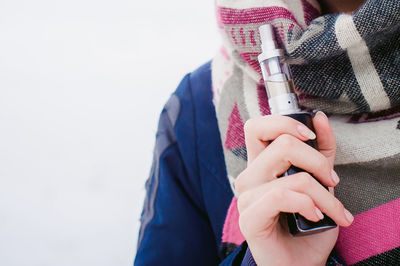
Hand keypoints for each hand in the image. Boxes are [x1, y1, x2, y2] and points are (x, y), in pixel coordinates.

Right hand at [235, 112, 353, 265]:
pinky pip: (281, 197)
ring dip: (323, 193)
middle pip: (280, 144)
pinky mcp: (249, 218)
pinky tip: (315, 215)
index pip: (256, 127)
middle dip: (317, 160)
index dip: (282, 123)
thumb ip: (321, 151)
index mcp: (260, 165)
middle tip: (332, 179)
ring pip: (291, 176)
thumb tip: (319, 118)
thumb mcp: (320, 182)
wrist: (299, 261)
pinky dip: (307, 204)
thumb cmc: (307, 223)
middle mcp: (249, 177)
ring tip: (332, 208)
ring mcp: (246, 197)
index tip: (310, 136)